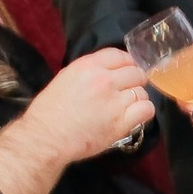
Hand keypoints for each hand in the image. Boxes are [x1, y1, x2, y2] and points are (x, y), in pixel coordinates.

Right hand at [13, 48, 152, 162]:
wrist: (46, 137)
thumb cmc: (49, 112)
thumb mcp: (65, 79)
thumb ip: (88, 73)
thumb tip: (105, 73)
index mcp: (88, 66)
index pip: (120, 55)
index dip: (127, 63)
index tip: (127, 70)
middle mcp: (105, 80)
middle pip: (135, 72)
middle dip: (135, 80)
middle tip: (128, 91)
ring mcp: (115, 101)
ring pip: (142, 92)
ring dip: (138, 98)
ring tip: (128, 107)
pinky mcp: (121, 122)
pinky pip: (146, 110)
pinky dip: (144, 112)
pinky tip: (135, 116)